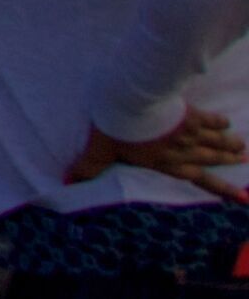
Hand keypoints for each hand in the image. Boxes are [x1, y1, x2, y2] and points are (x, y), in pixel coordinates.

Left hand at [64, 106, 248, 202]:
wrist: (130, 102)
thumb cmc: (115, 127)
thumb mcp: (99, 149)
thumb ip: (88, 167)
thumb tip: (67, 182)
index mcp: (163, 162)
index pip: (195, 179)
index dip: (219, 188)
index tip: (241, 196)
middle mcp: (181, 151)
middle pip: (210, 159)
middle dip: (227, 161)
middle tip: (243, 161)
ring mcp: (189, 132)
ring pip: (215, 141)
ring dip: (229, 144)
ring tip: (243, 147)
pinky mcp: (190, 113)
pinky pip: (210, 119)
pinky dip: (219, 122)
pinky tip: (227, 122)